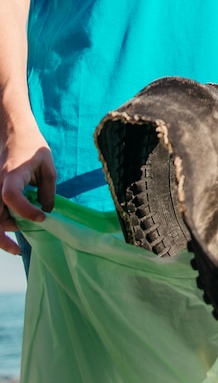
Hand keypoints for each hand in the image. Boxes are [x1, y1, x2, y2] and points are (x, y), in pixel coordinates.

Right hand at [0, 129, 55, 253]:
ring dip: (0, 231)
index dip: (25, 212)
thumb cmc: (32, 147)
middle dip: (2, 236)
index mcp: (11, 176)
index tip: (42, 218)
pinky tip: (9, 230)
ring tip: (15, 242)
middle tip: (17, 250)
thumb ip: (48, 191)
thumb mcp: (48, 167)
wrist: (11, 133)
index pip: (11, 198)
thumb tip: (46, 211)